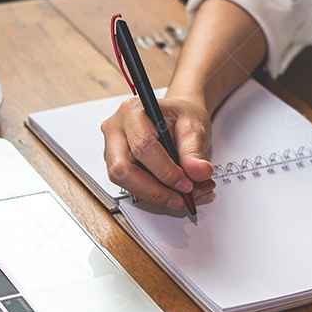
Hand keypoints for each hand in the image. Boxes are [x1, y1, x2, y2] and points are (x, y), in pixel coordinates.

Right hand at [101, 97, 215, 209]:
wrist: (177, 120)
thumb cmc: (181, 117)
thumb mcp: (194, 127)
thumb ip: (195, 151)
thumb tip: (199, 172)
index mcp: (132, 112)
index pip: (142, 146)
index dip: (165, 171)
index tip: (186, 184)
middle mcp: (116, 130)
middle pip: (122, 169)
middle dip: (153, 190)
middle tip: (180, 198)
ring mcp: (112, 150)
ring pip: (123, 182)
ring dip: (154, 195)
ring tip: (181, 196)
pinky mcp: (117, 166)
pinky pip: (130, 187)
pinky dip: (154, 195)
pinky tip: (173, 193)